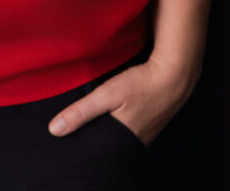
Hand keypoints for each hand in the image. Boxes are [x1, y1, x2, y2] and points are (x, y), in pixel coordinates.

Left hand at [47, 54, 194, 146]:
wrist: (175, 74)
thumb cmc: (141, 84)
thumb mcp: (108, 94)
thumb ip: (81, 111)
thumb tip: (54, 130)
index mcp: (122, 142)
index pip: (95, 154)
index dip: (81, 149)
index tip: (66, 145)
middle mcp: (133, 143)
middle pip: (106, 148)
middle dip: (92, 143)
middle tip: (74, 136)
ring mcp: (144, 134)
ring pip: (117, 140)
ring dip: (105, 134)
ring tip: (89, 128)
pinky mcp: (148, 124)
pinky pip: (127, 131)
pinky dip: (117, 126)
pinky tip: (111, 118)